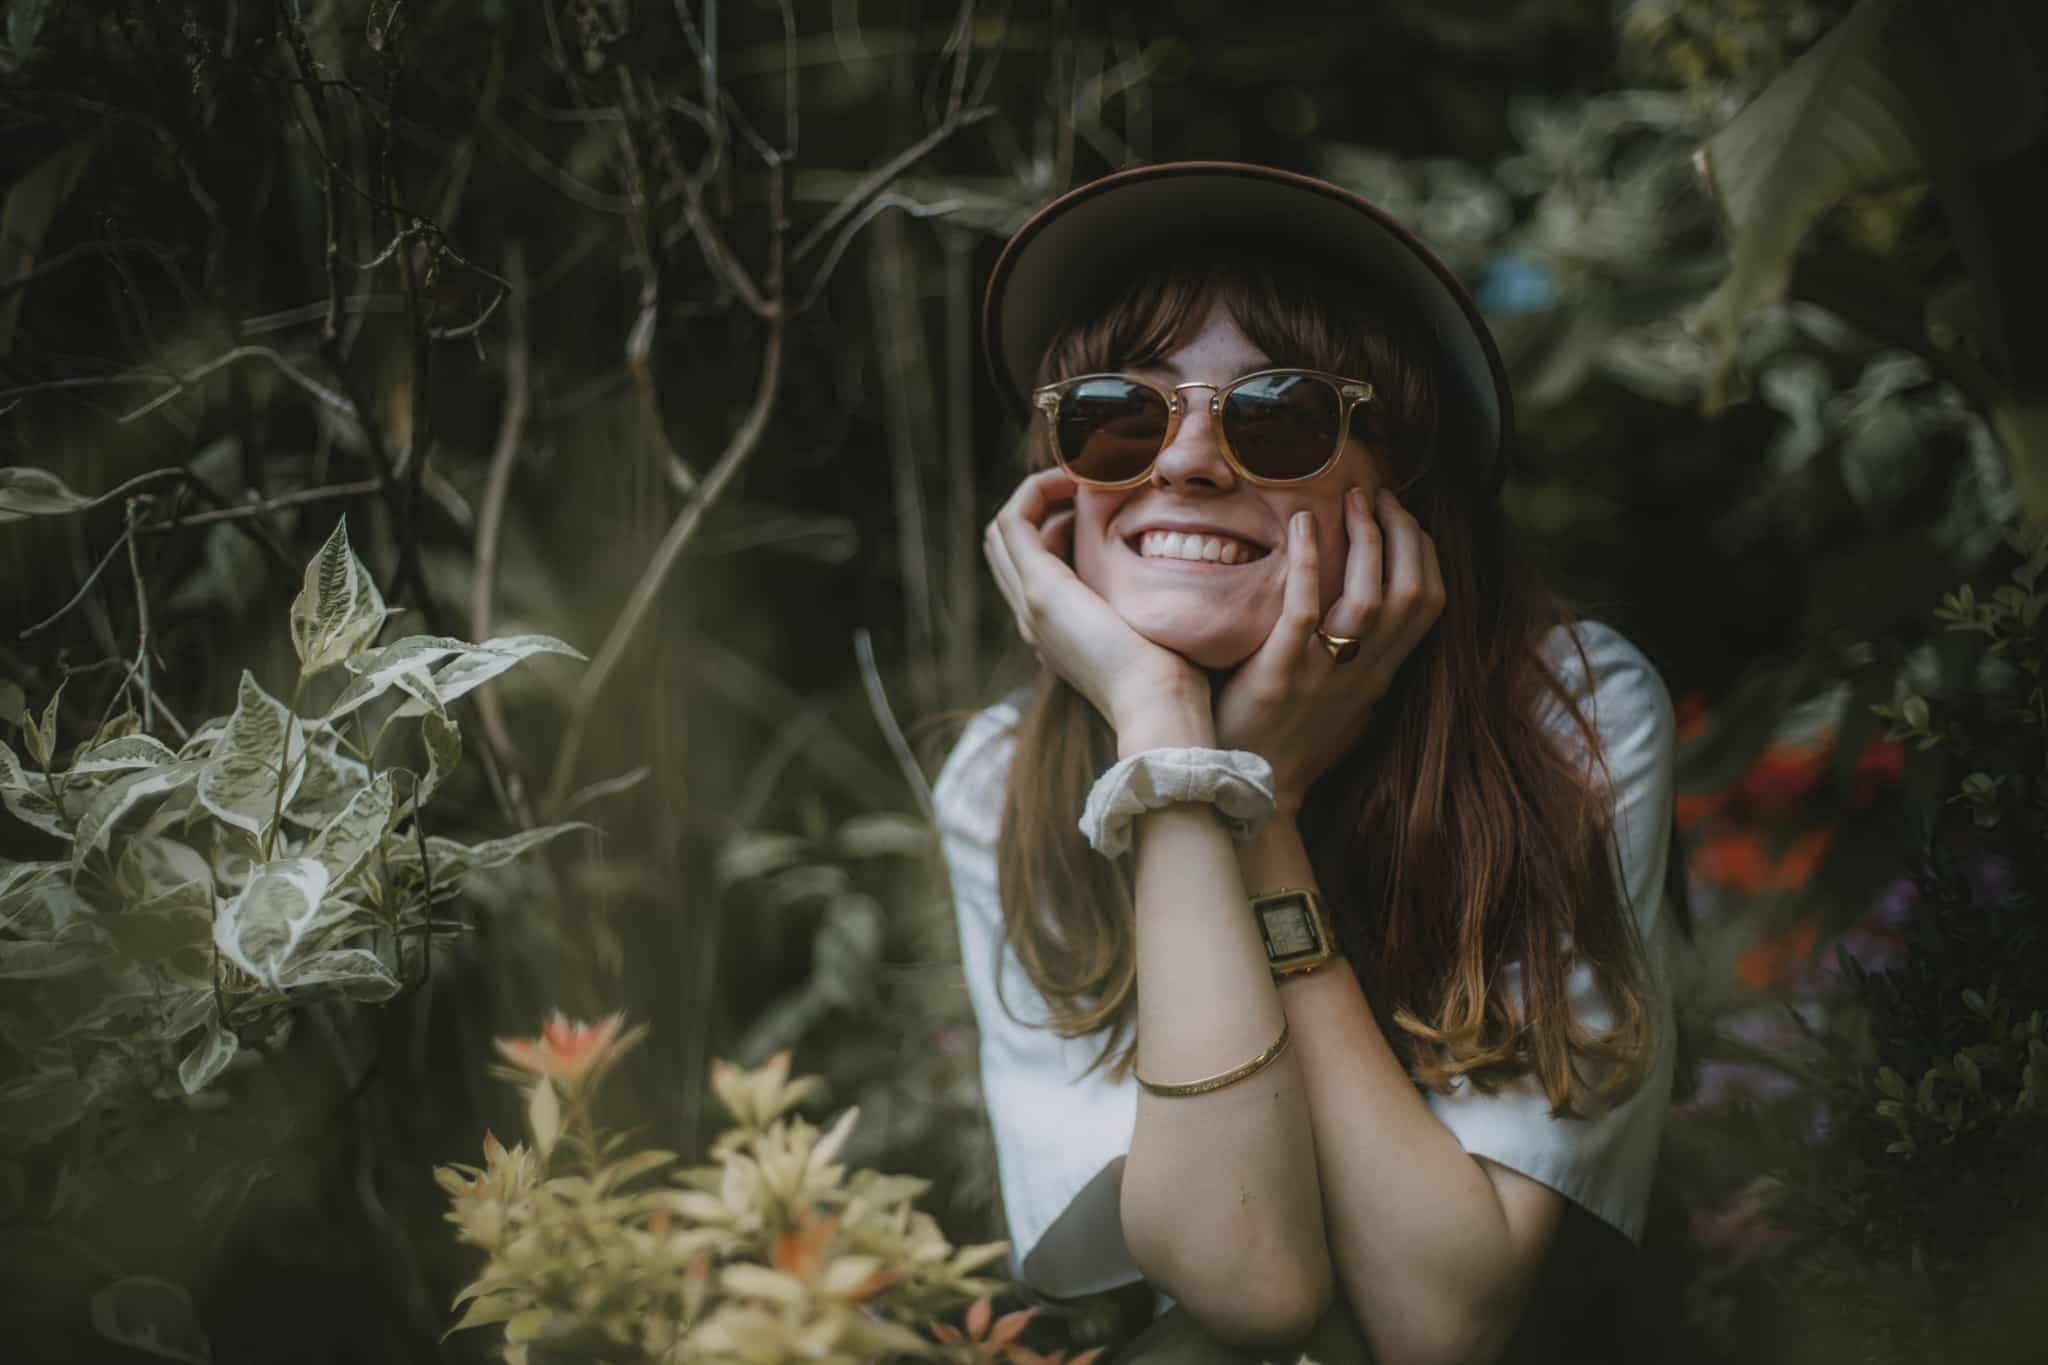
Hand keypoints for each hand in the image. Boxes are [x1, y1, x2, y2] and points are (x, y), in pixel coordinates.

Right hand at [982, 468, 1210, 742]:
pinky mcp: (1040, 586)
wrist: (1157, 704)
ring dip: (1038, 493)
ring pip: (1005, 530)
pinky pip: (1013, 520)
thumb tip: (1170, 572)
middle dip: (1041, 506)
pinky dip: (1036, 490)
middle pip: (1008, 547)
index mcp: (1057, 630)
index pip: (1034, 566)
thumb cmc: (1172, 678)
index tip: (1100, 508)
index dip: (1056, 526)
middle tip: (1088, 485)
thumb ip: (1147, 607)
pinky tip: (1076, 480)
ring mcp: (1030, 600)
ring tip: (1082, 477)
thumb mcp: (1154, 634)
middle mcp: (1033, 616)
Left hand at [1213, 487, 1445, 813]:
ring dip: (1365, 539)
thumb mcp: (1345, 709)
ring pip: (1369, 599)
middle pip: (1411, 594)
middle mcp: (1362, 675)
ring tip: (1351, 500)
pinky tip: (1301, 524)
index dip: (1424, 554)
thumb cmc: (1291, 746)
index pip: (1429, 606)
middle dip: (1403, 535)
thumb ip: (1363, 667)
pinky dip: (1307, 562)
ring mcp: (1323, 675)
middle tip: (1379, 496)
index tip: (1404, 519)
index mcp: (1380, 678)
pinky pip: (1304, 611)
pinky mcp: (1279, 675)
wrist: (1250, 797)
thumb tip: (1372, 622)